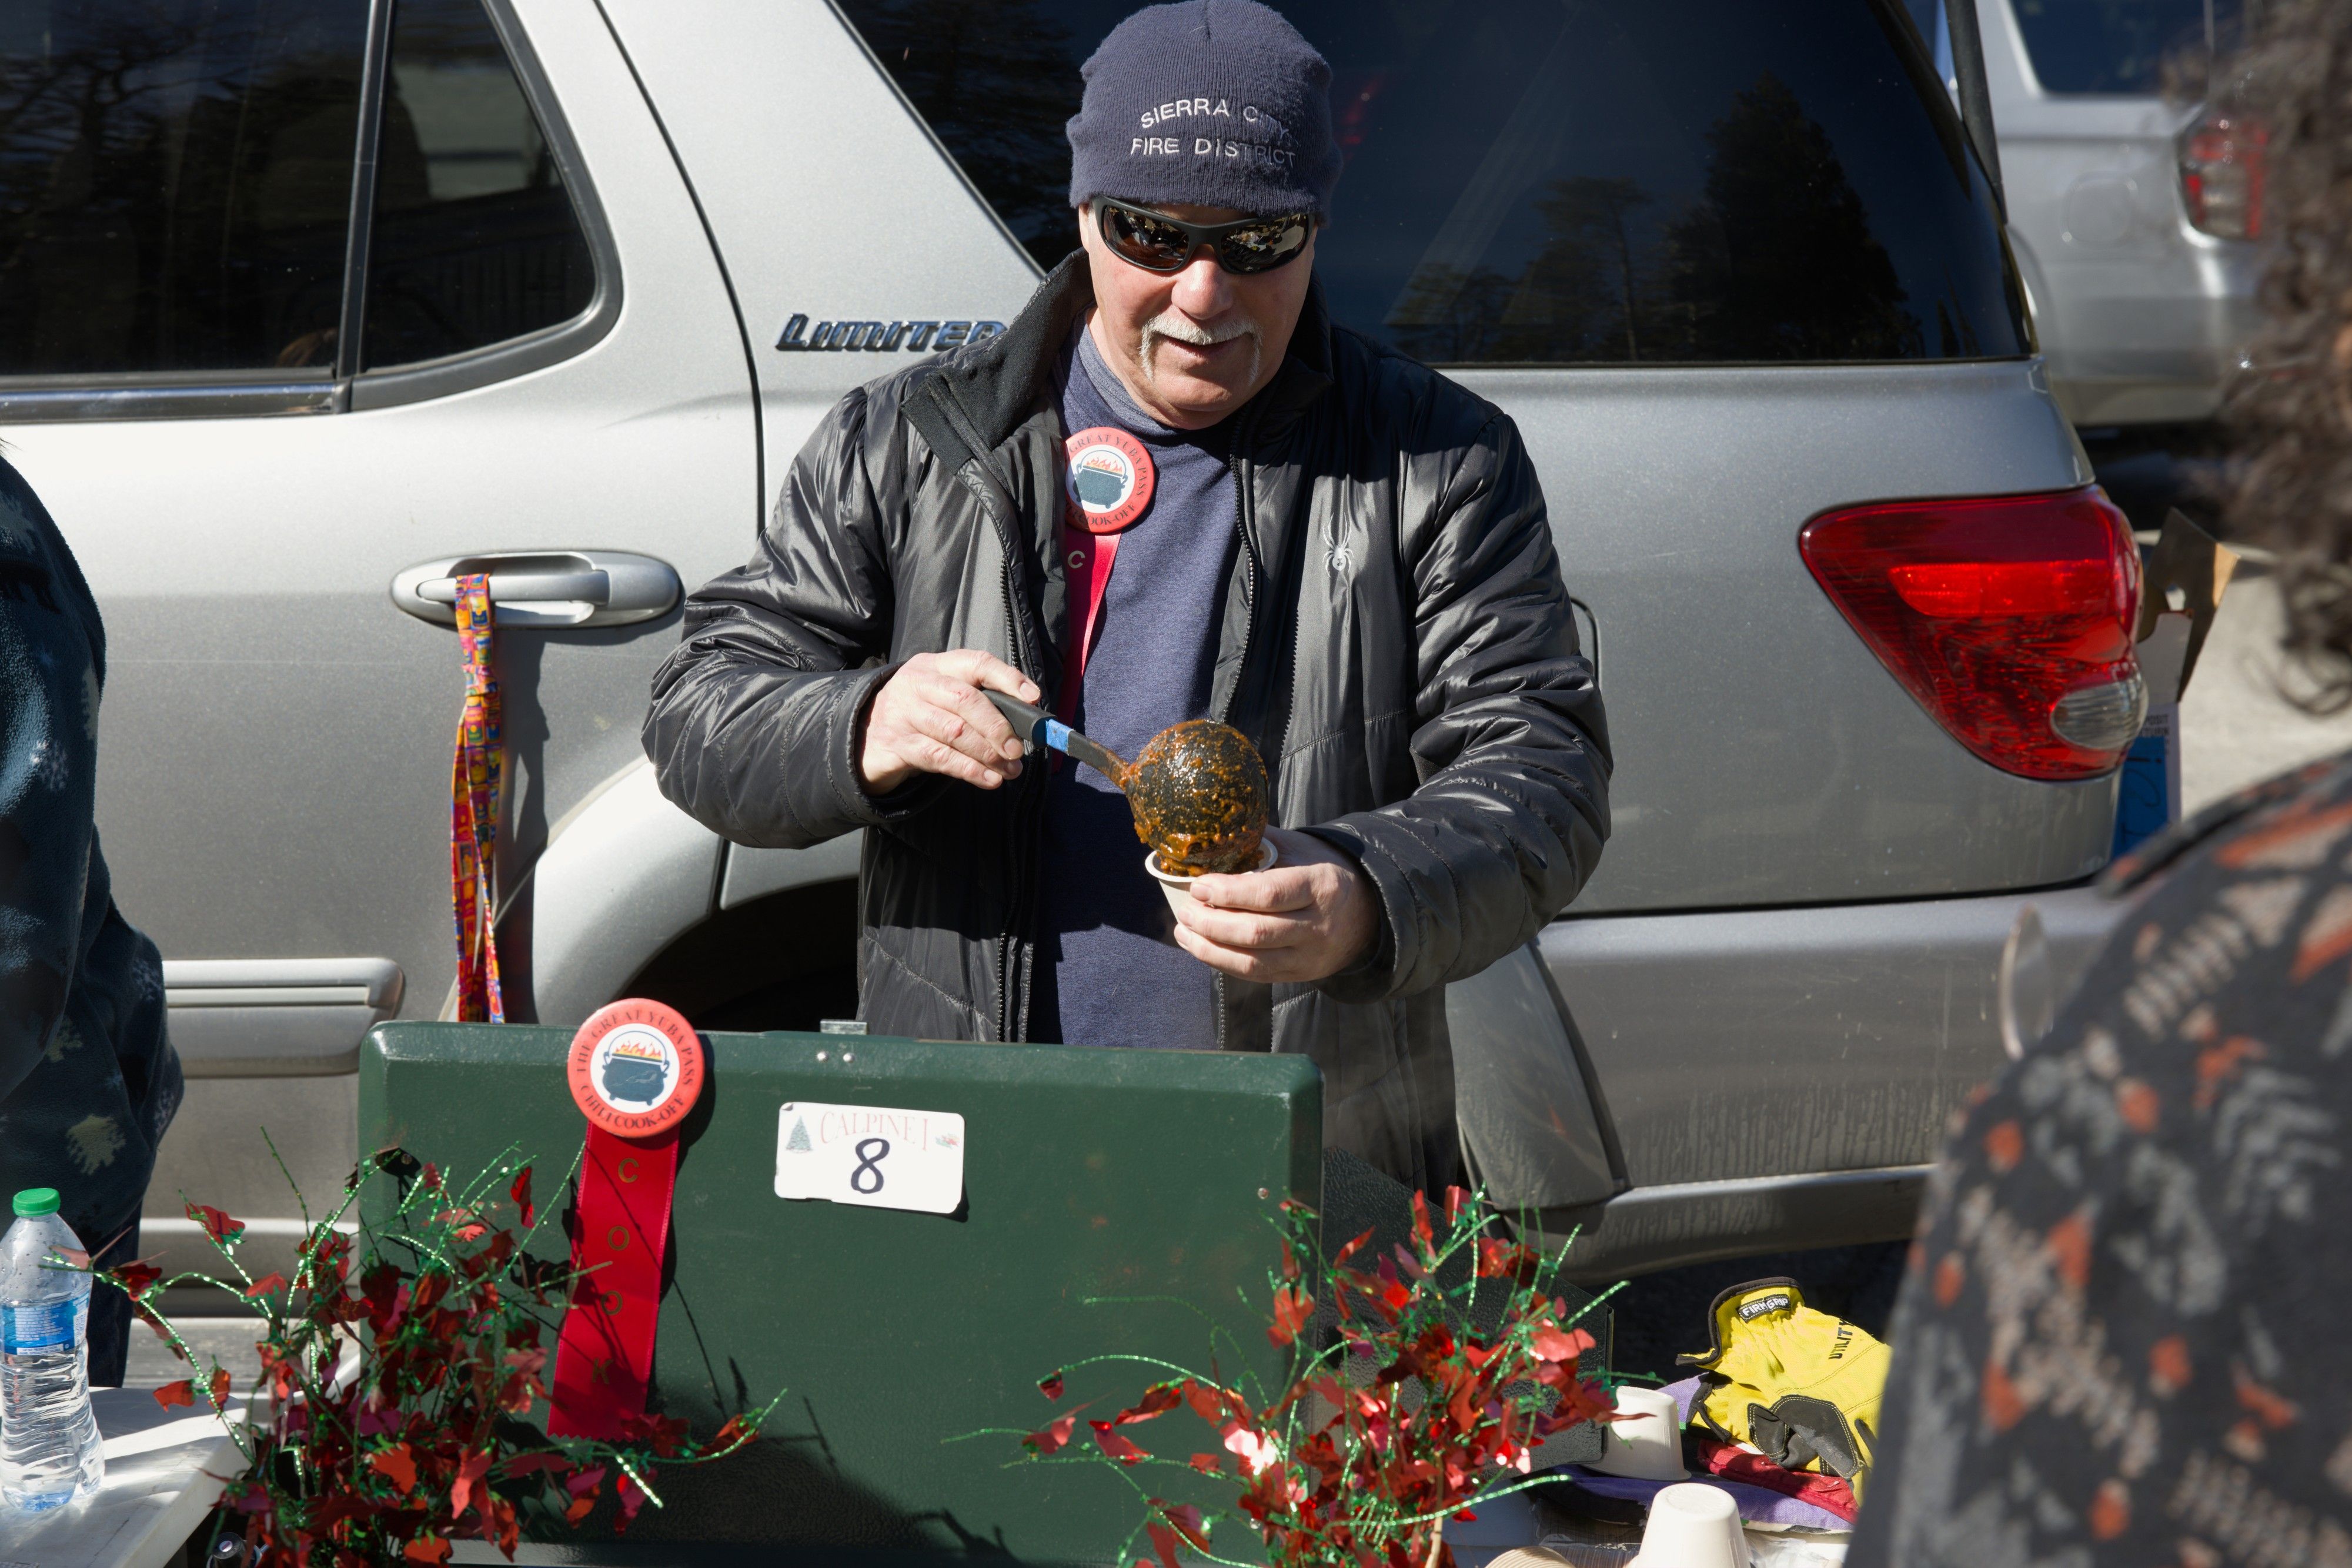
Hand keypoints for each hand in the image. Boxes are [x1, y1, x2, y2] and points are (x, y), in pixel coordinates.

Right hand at [859, 650, 1039, 794]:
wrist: (864, 735)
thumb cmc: (918, 714)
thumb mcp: (942, 697)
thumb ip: (976, 701)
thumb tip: (1024, 722)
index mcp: (936, 666)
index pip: (976, 663)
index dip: (1007, 679)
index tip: (1032, 698)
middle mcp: (918, 684)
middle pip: (966, 699)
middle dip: (998, 726)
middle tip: (1017, 749)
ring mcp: (904, 712)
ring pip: (954, 731)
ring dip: (987, 754)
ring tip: (1009, 770)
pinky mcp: (897, 744)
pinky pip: (939, 757)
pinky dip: (969, 769)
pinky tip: (988, 779)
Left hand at [1172, 827, 1379, 983]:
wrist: (1365, 912)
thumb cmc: (1323, 873)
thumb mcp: (1303, 849)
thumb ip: (1262, 842)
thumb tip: (1214, 833)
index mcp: (1320, 886)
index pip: (1270, 895)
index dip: (1229, 893)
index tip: (1199, 885)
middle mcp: (1318, 926)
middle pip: (1257, 933)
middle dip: (1212, 924)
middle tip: (1186, 912)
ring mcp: (1310, 956)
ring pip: (1253, 963)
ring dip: (1211, 950)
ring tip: (1184, 933)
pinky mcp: (1300, 975)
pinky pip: (1256, 975)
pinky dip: (1224, 963)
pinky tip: (1203, 948)